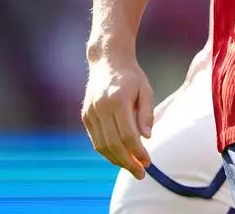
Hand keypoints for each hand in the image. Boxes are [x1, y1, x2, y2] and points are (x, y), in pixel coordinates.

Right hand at [81, 51, 154, 179]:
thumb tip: (147, 137)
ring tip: (132, 168)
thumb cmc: (131, 76)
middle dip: (127, 162)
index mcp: (117, 100)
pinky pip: (96, 140)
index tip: (148, 162)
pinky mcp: (85, 116)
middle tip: (141, 173)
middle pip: (113, 143)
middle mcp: (101, 108)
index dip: (138, 151)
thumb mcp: (145, 89)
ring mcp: (90, 112)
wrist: (107, 60)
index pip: (127, 134)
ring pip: (102, 145)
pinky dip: (107, 151)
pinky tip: (119, 157)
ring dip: (116, 160)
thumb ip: (146, 113)